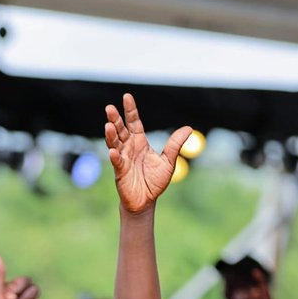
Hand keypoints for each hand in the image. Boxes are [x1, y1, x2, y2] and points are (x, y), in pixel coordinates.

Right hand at [105, 93, 192, 214]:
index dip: (130, 110)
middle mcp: (129, 148)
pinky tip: (113, 151)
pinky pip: (117, 162)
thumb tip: (189, 128)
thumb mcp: (168, 161)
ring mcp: (123, 159)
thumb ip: (175, 145)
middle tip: (109, 108)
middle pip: (120, 130)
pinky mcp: (121, 172)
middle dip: (115, 119)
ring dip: (110, 135)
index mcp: (140, 142)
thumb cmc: (155, 181)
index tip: (127, 97)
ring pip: (114, 144)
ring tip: (108, 125)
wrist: (146, 201)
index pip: (134, 122)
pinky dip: (115, 157)